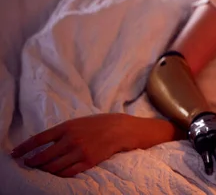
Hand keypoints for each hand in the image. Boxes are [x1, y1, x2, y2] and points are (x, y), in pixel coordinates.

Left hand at [11, 114, 137, 176]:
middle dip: (32, 162)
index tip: (15, 154)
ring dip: (44, 170)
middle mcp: (71, 140)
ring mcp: (79, 152)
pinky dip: (58, 174)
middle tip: (27, 164)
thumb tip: (44, 142)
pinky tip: (55, 173)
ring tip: (40, 170)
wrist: (121, 129)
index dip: (24, 148)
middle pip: (44, 156)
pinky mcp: (88, 162)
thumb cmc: (99, 123)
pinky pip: (68, 172)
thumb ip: (62, 131)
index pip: (39, 139)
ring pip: (54, 167)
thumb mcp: (78, 122)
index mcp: (67, 127)